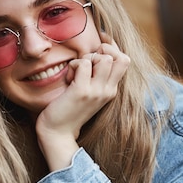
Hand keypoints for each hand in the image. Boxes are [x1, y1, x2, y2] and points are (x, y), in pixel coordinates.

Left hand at [35, 33, 129, 170]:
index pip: (124, 60)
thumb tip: (96, 51)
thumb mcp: (88, 92)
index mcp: (111, 90)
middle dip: (101, 52)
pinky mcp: (82, 91)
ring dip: (87, 59)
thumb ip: (95, 75)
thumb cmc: (69, 110)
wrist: (58, 133)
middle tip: (85, 64)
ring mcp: (97, 91)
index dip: (112, 49)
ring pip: (103, 58)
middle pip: (120, 57)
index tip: (97, 50)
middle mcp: (108, 90)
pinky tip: (68, 79)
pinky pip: (83, 64)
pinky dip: (73, 65)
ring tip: (76, 72)